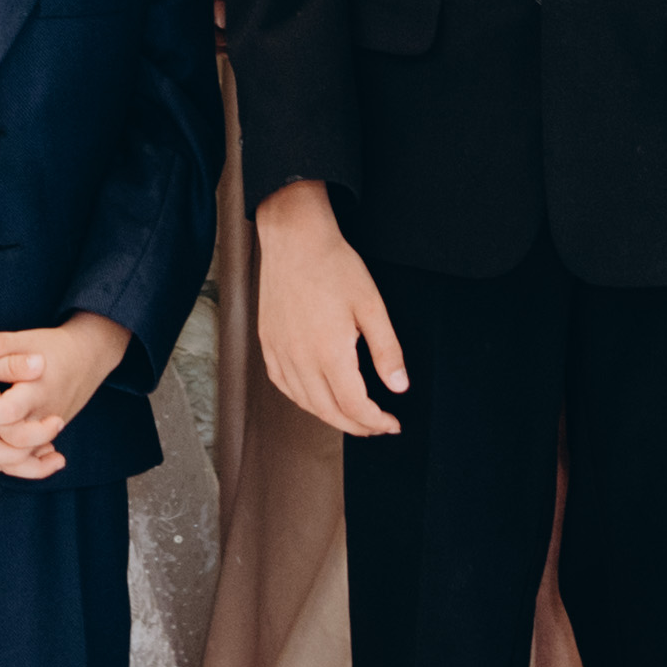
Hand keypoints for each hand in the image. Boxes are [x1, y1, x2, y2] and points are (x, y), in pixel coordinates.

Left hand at [0, 315, 131, 474]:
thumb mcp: (26, 340)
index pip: (11, 412)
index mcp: (37, 390)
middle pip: (17, 445)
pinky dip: (4, 462)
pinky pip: (26, 461)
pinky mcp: (45, 436)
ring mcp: (46, 430)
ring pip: (22, 461)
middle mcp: (44, 415)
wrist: (87, 359)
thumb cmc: (52, 348)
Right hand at [250, 182, 407, 439]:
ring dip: (330, 416)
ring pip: (304, 402)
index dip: (375, 422)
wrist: (294, 239)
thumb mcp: (371, 306)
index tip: (391, 423)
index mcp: (329, 351)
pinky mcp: (268, 343)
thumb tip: (399, 385)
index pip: (353, 405)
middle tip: (376, 426)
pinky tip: (316, 397)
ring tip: (352, 416)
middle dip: (356, 426)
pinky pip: (284, 385)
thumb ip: (386, 350)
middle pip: (328, 411)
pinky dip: (303, 400)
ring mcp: (279, 352)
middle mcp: (300, 358)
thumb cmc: (333, 266)